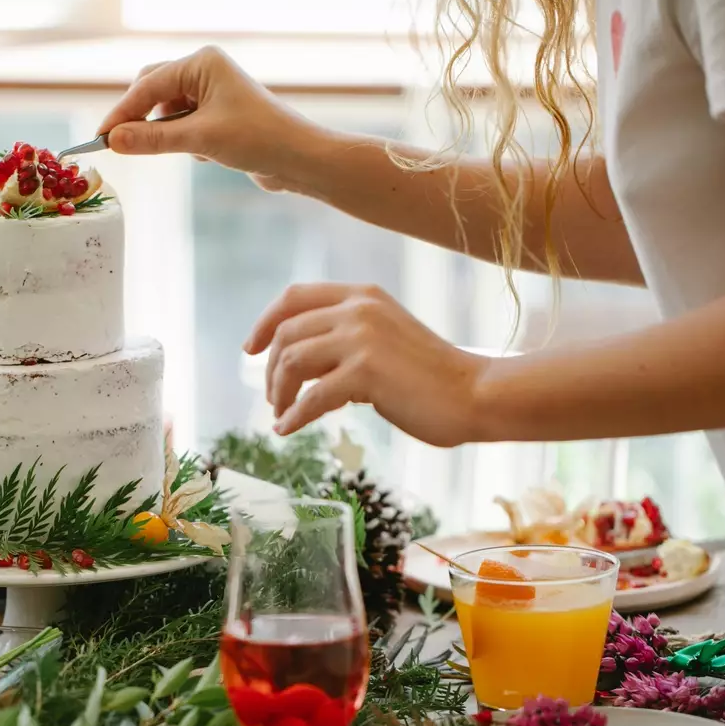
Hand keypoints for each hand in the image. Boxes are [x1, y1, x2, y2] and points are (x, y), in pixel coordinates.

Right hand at [96, 46, 322, 192]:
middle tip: (119, 146)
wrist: (298, 159)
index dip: (122, 113)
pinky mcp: (216, 117)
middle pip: (152, 91)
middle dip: (139, 119)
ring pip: (166, 112)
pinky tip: (203, 154)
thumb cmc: (257, 139)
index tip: (101, 137)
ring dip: (165, 134)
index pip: (148, 85)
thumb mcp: (200, 139)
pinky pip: (182, 127)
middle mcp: (204, 72)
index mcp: (201, 63)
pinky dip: (183, 142)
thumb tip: (114, 140)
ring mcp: (210, 94)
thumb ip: (153, 140)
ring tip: (180, 151)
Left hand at [245, 284, 489, 446]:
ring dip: (279, 392)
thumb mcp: (384, 340)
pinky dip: (294, 416)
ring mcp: (362, 339)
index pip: (294, 297)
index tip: (250, 349)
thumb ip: (345, 340)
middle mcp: (359, 309)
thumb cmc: (431, 376)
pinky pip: (311, 397)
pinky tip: (288, 429)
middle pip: (286, 333)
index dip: (264, 322)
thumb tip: (301, 364)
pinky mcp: (366, 373)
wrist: (475, 394)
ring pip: (292, 361)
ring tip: (282, 414)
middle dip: (270, 369)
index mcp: (362, 295)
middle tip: (273, 397)